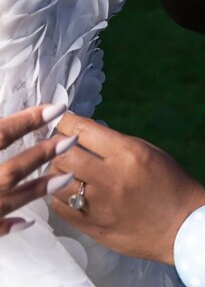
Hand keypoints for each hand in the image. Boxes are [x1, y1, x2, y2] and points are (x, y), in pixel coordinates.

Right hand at [0, 103, 76, 235]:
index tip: (57, 108)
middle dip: (41, 155)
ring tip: (64, 176)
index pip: (1, 135)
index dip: (28, 120)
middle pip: (10, 170)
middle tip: (70, 140)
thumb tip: (13, 120)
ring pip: (7, 200)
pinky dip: (8, 224)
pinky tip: (27, 221)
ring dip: (36, 188)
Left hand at [51, 113, 204, 263]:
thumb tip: (84, 134)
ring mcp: (99, 205)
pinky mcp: (92, 227)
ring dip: (56, 171)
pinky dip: (59, 195)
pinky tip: (67, 189)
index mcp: (127, 153)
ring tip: (63, 167)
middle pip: (63, 154)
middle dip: (57, 144)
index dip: (65, 122)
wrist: (182, 226)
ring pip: (56, 181)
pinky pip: (60, 207)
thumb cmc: (170, 184)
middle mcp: (110, 178)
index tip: (62, 119)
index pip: (81, 130)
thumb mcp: (147, 151)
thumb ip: (115, 142)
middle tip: (59, 142)